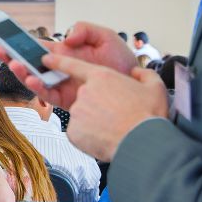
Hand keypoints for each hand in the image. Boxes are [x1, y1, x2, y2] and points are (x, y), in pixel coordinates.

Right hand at [0, 21, 136, 108]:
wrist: (138, 87)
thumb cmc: (122, 62)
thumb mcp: (106, 37)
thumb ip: (86, 30)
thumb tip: (65, 39)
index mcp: (64, 53)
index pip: (37, 46)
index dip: (19, 41)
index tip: (3, 34)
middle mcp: (58, 69)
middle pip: (29, 62)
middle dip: (11, 56)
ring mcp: (61, 84)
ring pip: (34, 79)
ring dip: (21, 71)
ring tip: (14, 63)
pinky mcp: (68, 99)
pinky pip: (48, 94)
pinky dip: (37, 87)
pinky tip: (32, 79)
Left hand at [43, 53, 167, 160]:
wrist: (141, 143)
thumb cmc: (148, 115)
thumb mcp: (154, 87)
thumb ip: (144, 75)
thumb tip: (137, 72)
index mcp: (101, 77)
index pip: (73, 66)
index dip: (58, 61)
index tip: (46, 59)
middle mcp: (84, 92)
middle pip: (84, 96)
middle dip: (96, 105)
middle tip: (115, 115)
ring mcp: (76, 112)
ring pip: (82, 115)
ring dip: (94, 121)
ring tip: (113, 128)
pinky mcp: (72, 131)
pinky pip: (78, 132)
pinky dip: (89, 135)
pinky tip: (104, 138)